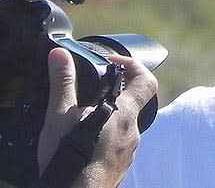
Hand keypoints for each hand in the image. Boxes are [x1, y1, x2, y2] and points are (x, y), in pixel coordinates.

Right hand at [38, 47, 157, 186]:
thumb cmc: (70, 158)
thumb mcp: (61, 116)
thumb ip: (63, 83)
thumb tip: (60, 55)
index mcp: (125, 113)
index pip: (147, 81)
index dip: (134, 66)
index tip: (114, 62)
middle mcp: (132, 132)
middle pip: (132, 104)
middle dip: (113, 95)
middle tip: (90, 93)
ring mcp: (128, 152)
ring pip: (124, 126)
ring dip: (107, 119)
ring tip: (82, 121)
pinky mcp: (120, 167)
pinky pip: (117, 146)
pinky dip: (104, 139)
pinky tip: (85, 144)